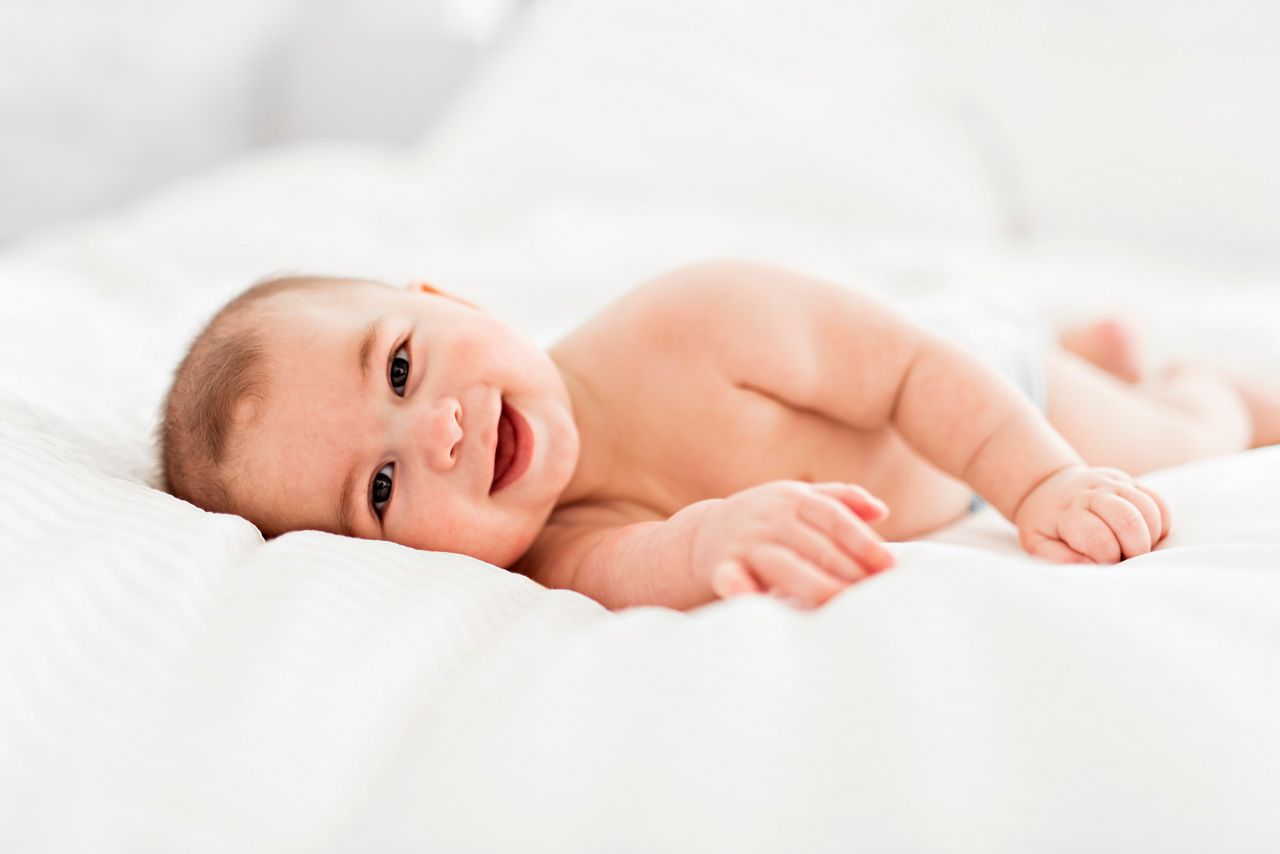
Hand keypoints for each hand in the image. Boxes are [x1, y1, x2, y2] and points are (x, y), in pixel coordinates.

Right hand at [691, 481, 895, 606]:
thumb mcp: (798, 499)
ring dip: (816, 587)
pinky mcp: (723, 566)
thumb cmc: (765, 519)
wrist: (705, 534)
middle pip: (818, 548)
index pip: (837, 521)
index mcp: (794, 498)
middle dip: (849, 572)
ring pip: (787, 567)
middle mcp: (771, 517)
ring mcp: (747, 542)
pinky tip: (754, 600)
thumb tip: (881, 511)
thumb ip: (841, 499)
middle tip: (875, 596)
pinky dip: (741, 588)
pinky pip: (733, 579)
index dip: (865, 544)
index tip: (890, 567)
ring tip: (843, 606)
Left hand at [1013, 465, 1171, 563]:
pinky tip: (1146, 535)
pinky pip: (1157, 502)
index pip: (1098, 538)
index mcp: (1068, 512)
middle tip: (1126, 559)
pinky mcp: (1130, 482)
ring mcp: (1114, 484)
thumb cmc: (1045, 523)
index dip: (1106, 558)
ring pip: (1147, 509)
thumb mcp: (1038, 543)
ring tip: (1135, 548)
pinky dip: (1160, 523)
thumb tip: (1091, 568)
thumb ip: (1059, 558)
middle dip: (1134, 548)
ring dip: (1149, 536)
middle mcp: (1092, 493)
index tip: (1101, 564)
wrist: (1049, 487)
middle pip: (1128, 520)